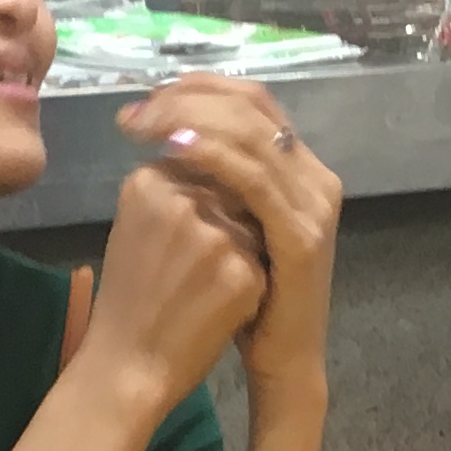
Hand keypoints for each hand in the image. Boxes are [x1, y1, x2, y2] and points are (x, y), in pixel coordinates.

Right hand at [1, 163, 261, 450]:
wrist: (127, 367)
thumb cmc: (129, 301)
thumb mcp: (136, 228)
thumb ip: (171, 191)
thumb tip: (215, 166)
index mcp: (149, 182)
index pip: (201, 165)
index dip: (202, 202)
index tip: (180, 241)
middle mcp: (183, 199)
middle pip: (230, 192)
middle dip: (224, 223)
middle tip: (192, 269)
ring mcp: (216, 234)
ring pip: (252, 225)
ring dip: (241, 252)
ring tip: (203, 288)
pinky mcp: (243, 271)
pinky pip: (262, 264)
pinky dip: (249, 286)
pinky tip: (219, 306)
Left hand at [117, 75, 342, 425]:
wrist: (281, 362)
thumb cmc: (246, 300)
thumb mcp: (229, 226)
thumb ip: (216, 182)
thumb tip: (172, 134)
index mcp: (299, 168)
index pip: (251, 101)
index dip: (198, 87)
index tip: (147, 98)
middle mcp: (315, 177)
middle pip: (251, 107)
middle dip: (187, 99)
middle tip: (135, 113)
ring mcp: (314, 206)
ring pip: (250, 134)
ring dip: (191, 120)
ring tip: (146, 125)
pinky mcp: (302, 236)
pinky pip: (254, 180)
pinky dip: (214, 157)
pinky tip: (176, 149)